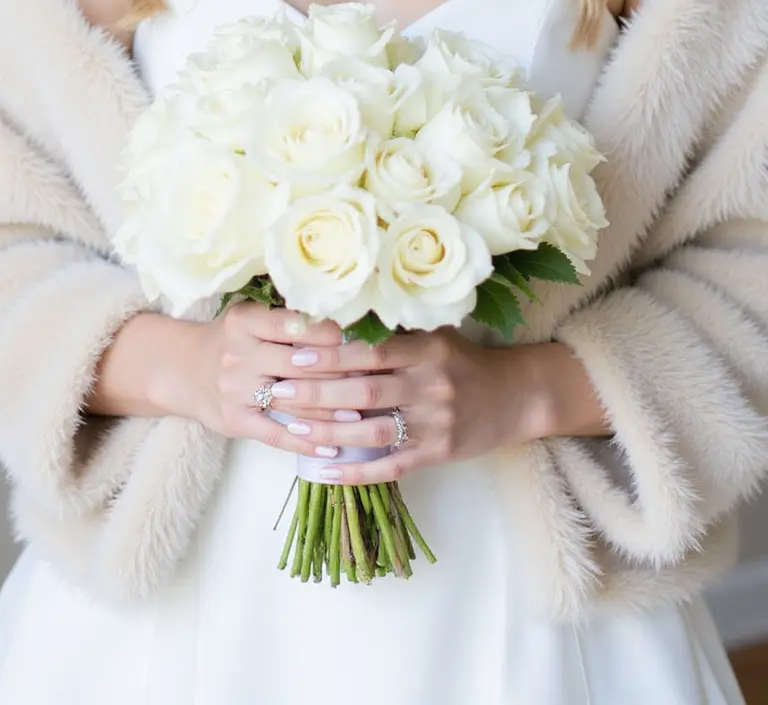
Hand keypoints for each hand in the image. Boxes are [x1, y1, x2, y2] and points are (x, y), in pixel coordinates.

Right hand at [186, 301, 361, 461]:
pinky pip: (275, 435)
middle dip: (337, 372)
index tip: (354, 336)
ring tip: (361, 415)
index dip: (323, 332)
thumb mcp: (250, 319)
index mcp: (243, 322)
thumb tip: (343, 322)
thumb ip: (287, 320)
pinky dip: (305, 443)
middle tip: (371, 377)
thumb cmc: (232, 340)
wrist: (184, 370)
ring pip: (291, 402)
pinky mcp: (235, 421)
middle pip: (297, 365)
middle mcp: (238, 355)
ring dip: (329, 411)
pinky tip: (332, 447)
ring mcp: (235, 391)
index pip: (288, 325)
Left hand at [263, 326, 540, 483]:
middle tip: (277, 391)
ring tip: (291, 430)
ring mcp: (436, 422)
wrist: (517, 396)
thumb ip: (394, 333)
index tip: (294, 352)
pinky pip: (392, 465)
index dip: (331, 352)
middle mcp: (432, 383)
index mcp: (427, 349)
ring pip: (372, 430)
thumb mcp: (436, 336)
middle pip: (365, 390)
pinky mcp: (439, 454)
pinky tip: (325, 471)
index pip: (371, 350)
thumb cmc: (465, 361)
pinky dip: (356, 471)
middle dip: (317, 393)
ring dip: (328, 432)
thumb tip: (334, 323)